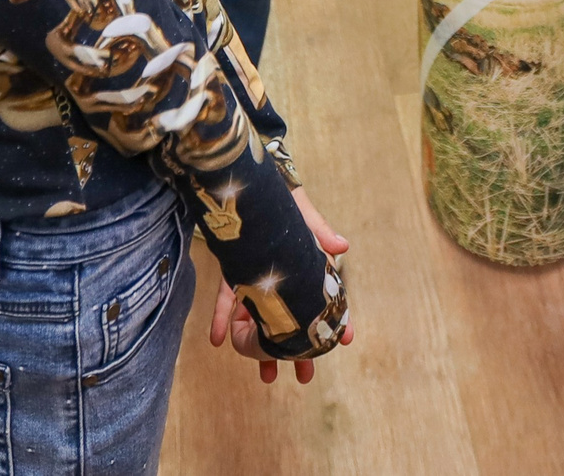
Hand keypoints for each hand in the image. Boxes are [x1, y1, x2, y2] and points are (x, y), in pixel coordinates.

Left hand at [207, 188, 352, 384]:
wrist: (246, 185)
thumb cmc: (283, 200)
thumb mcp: (303, 214)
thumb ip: (321, 230)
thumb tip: (343, 245)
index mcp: (305, 266)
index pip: (325, 297)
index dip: (337, 320)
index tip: (345, 341)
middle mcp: (281, 278)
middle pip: (292, 319)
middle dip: (299, 351)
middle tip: (305, 378)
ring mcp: (257, 278)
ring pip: (260, 319)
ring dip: (261, 347)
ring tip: (267, 376)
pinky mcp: (233, 273)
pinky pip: (228, 301)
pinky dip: (222, 320)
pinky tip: (218, 341)